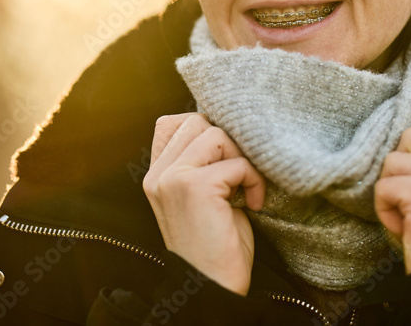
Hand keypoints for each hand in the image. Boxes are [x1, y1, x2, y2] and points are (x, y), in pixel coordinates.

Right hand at [142, 113, 265, 295]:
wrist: (213, 289)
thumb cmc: (216, 247)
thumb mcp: (201, 199)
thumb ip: (201, 165)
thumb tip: (226, 130)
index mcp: (156, 176)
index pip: (171, 123)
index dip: (204, 132)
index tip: (224, 161)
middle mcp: (158, 175)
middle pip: (197, 121)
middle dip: (228, 144)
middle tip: (239, 176)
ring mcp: (173, 179)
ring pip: (217, 135)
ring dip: (242, 159)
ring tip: (246, 189)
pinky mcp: (195, 187)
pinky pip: (237, 162)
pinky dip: (254, 180)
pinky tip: (254, 204)